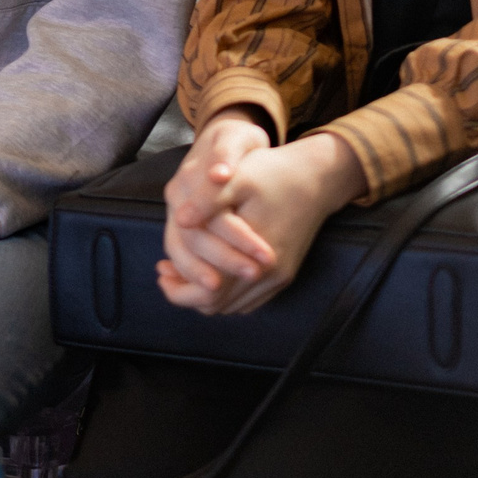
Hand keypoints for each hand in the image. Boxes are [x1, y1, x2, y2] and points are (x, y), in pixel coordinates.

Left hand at [158, 114, 363, 315]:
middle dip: (187, 293)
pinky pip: (249, 297)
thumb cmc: (274, 173)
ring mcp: (280, 278)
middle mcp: (270, 275)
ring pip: (233, 304)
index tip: (160, 272)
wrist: (317, 177)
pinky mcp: (285, 274)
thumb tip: (180, 220)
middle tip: (164, 274)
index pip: (209, 292)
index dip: (179, 288)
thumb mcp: (237, 177)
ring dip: (204, 293)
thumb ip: (208, 199)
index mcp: (256, 255)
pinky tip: (210, 271)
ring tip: (179, 271)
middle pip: (219, 305)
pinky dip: (226, 291)